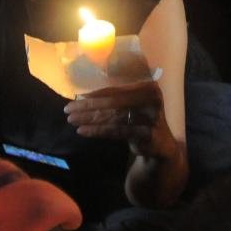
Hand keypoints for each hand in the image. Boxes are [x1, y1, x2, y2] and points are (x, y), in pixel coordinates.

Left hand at [64, 80, 178, 159]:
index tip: (77, 98)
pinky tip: (83, 130)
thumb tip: (82, 97)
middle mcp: (151, 99)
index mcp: (148, 87)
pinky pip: (116, 131)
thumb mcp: (132, 104)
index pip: (116, 90)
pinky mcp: (146, 134)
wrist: (161, 143)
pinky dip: (97, 131)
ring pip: (113, 117)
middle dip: (88, 106)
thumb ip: (115, 98)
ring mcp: (150, 117)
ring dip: (89, 119)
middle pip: (113, 103)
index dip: (95, 94)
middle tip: (68, 110)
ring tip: (72, 120)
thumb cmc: (141, 118)